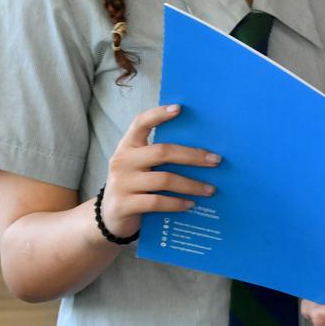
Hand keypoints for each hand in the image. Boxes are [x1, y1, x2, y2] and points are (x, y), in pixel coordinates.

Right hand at [99, 104, 220, 237]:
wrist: (109, 217)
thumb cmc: (134, 186)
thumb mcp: (141, 167)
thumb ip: (160, 157)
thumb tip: (202, 153)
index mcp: (128, 146)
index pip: (140, 123)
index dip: (158, 114)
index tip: (179, 108)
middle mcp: (122, 161)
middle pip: (162, 152)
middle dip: (193, 156)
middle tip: (215, 160)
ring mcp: (121, 183)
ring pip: (164, 179)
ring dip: (191, 184)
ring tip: (210, 189)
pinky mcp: (124, 205)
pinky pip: (157, 202)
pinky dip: (177, 203)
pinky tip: (191, 204)